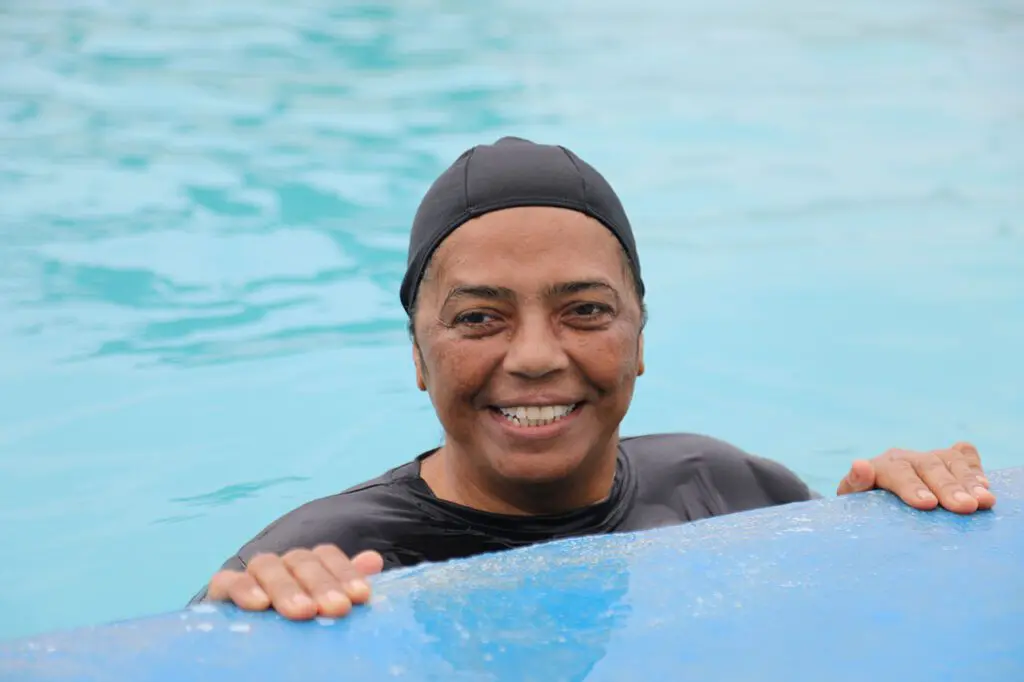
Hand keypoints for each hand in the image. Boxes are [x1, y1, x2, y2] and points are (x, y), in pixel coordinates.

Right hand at [206, 545, 383, 619]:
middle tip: (337, 608)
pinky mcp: (223, 591)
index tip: (361, 597)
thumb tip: (373, 560)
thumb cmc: (296, 628)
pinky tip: (258, 604)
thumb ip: (346, 584)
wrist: (251, 651)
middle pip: (301, 561)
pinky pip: (228, 581)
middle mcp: (281, 565)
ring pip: (268, 565)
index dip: (345, 572)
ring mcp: (251, 576)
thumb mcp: (323, 607)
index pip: (327, 555)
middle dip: (322, 584)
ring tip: (303, 612)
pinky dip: (243, 588)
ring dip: (287, 587)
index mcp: (307, 566)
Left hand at [837, 442, 995, 513]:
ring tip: (984, 500)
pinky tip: (986, 485)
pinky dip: (976, 469)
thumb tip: (860, 465)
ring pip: (951, 461)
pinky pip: (965, 457)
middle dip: (948, 487)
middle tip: (965, 507)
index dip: (912, 487)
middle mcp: (908, 458)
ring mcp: (930, 457)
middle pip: (929, 467)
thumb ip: (854, 482)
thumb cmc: (865, 503)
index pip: (898, 472)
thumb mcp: (853, 497)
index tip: (928, 504)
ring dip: (969, 480)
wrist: (876, 495)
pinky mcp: (948, 460)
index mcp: (883, 466)